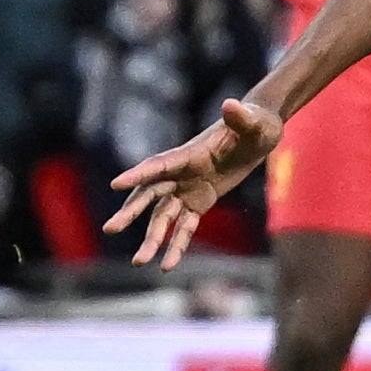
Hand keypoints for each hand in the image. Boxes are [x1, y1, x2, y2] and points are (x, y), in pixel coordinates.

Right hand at [103, 94, 288, 265]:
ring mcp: (188, 188)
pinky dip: (176, 246)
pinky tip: (166, 266)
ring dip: (151, 239)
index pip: (158, 165)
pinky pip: (185, 228)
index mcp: (189, 154)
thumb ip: (240, 117)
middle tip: (110, 228)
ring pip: (163, 217)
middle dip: (131, 212)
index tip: (115, 184)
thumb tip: (230, 105)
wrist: (259, 133)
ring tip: (138, 262)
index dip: (138, 174)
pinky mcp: (199, 202)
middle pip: (150, 194)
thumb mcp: (252, 123)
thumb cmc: (256, 123)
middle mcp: (181, 172)